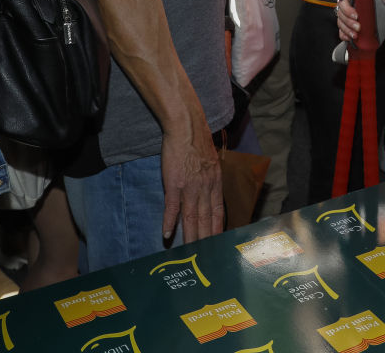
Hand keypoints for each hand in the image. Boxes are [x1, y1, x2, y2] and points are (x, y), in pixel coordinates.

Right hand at [159, 116, 223, 243]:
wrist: (186, 127)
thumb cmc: (197, 141)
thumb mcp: (211, 161)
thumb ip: (210, 178)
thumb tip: (209, 189)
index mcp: (215, 183)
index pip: (218, 212)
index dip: (216, 229)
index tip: (217, 244)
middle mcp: (205, 188)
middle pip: (205, 219)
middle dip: (205, 240)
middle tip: (205, 257)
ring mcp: (190, 187)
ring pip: (191, 217)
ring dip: (190, 237)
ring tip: (189, 253)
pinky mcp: (174, 184)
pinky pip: (172, 207)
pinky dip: (169, 222)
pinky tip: (167, 235)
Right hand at [335, 0, 384, 41]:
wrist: (380, 1)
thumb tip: (382, 1)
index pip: (344, 2)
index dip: (348, 10)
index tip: (356, 16)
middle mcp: (345, 5)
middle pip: (341, 14)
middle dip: (349, 22)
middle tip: (358, 27)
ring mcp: (345, 15)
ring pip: (340, 23)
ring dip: (347, 30)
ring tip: (355, 35)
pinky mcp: (346, 25)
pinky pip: (341, 31)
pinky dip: (344, 35)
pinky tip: (350, 38)